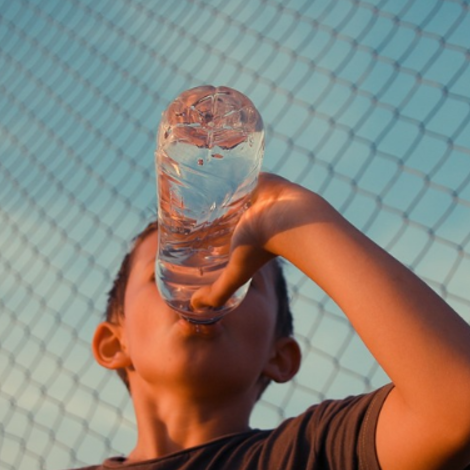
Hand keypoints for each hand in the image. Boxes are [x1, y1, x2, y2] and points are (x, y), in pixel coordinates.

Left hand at [190, 173, 324, 309]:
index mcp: (240, 234)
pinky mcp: (258, 177)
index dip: (198, 230)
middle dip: (203, 207)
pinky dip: (226, 166)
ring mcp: (252, 196)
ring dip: (213, 185)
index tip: (179, 226)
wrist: (291, 219)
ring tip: (186, 178)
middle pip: (219, 210)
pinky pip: (239, 168)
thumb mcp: (235, 272)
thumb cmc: (263, 246)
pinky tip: (205, 161)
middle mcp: (246, 215)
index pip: (214, 231)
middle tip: (177, 201)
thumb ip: (217, 292)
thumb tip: (195, 308)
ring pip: (227, 189)